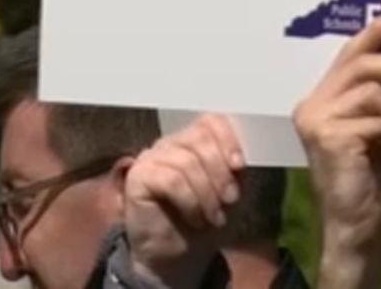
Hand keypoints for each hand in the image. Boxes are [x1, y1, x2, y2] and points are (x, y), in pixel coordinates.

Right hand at [123, 114, 243, 287]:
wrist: (179, 258)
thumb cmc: (206, 222)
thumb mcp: (230, 192)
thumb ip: (234, 168)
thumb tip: (242, 153)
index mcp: (194, 143)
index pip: (210, 121)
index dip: (227, 139)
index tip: (240, 166)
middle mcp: (170, 145)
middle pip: (199, 138)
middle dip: (220, 172)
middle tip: (229, 200)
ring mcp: (151, 158)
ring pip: (186, 161)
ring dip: (207, 193)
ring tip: (213, 217)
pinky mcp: (138, 176)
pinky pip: (170, 179)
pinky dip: (189, 201)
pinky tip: (194, 218)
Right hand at [293, 9, 380, 263]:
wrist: (361, 226)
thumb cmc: (376, 181)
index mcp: (325, 99)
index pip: (351, 55)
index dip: (377, 31)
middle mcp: (313, 104)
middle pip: (359, 62)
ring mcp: (315, 119)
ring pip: (368, 85)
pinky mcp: (326, 136)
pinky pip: (374, 116)